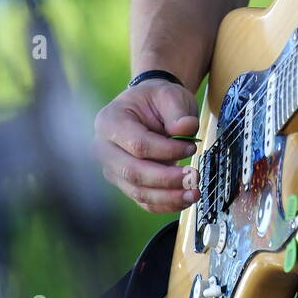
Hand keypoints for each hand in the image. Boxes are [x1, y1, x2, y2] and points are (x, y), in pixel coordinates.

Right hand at [93, 79, 200, 213]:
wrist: (147, 107)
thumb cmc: (155, 99)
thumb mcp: (169, 94)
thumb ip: (177, 111)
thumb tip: (187, 128)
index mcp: (109, 121)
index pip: (138, 144)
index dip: (166, 150)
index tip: (191, 147)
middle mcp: (104, 148)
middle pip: (133, 172)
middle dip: (166, 179)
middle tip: (193, 177)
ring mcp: (112, 169)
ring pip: (138, 191)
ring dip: (168, 197)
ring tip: (193, 193)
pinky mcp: (124, 183)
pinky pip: (143, 200)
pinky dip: (165, 203)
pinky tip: (184, 199)